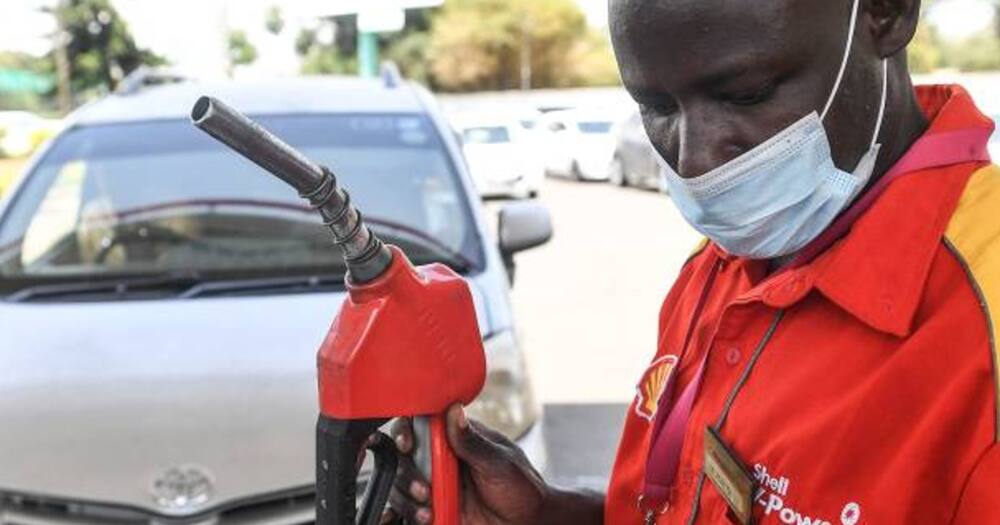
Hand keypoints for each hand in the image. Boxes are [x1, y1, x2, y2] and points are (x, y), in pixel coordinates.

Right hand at [383, 404, 549, 524]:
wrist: (528, 522)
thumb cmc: (521, 486)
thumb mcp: (499, 462)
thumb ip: (473, 441)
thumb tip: (454, 410)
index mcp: (456, 437)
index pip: (421, 424)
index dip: (406, 430)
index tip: (407, 444)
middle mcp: (440, 459)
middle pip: (403, 457)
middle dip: (407, 473)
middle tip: (424, 489)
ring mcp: (434, 485)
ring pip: (400, 485)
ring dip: (406, 499)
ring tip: (427, 511)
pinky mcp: (433, 508)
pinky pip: (407, 510)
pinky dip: (401, 514)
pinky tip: (414, 518)